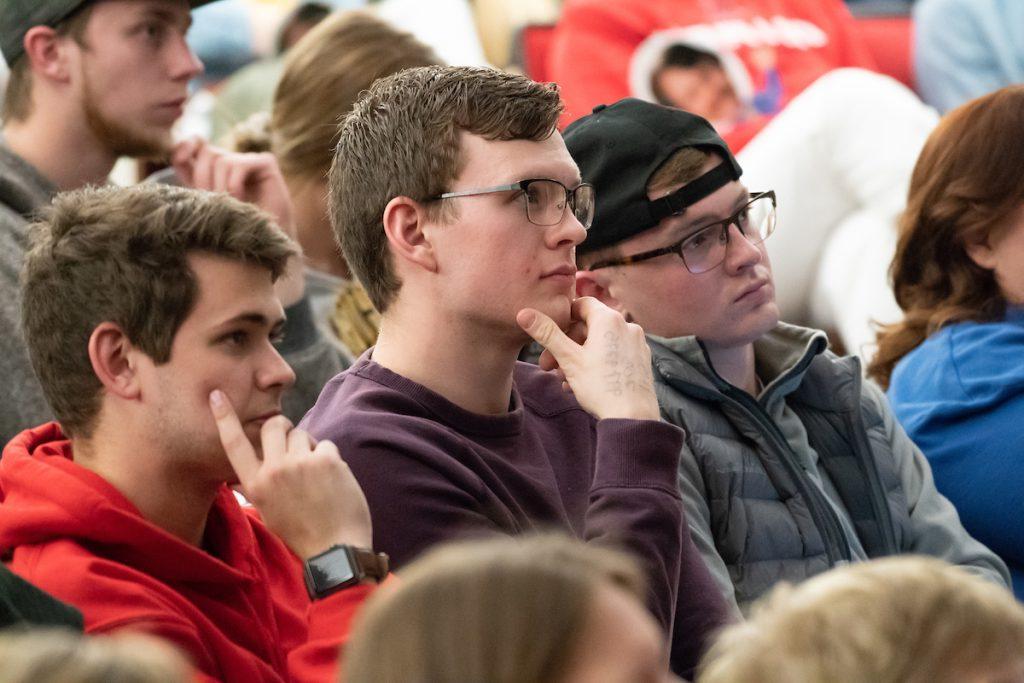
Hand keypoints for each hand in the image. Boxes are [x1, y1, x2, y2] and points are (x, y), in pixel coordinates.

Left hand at [171, 138, 294, 235]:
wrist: (266, 245)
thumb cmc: (234, 231)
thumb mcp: (204, 205)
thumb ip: (191, 181)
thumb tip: (176, 155)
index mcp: (214, 171)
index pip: (193, 147)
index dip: (183, 146)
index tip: (178, 158)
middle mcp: (232, 162)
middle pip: (207, 152)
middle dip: (203, 177)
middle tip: (211, 201)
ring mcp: (250, 160)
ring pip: (221, 160)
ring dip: (220, 187)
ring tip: (230, 208)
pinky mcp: (266, 163)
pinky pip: (240, 165)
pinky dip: (234, 186)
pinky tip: (241, 204)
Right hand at [209, 390, 372, 559]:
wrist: (335, 549)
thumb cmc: (302, 533)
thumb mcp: (269, 511)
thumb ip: (257, 486)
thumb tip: (238, 476)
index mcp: (255, 485)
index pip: (234, 444)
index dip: (225, 418)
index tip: (217, 395)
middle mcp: (274, 471)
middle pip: (272, 426)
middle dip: (282, 427)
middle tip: (291, 440)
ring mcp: (301, 463)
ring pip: (302, 433)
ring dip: (309, 446)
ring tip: (316, 473)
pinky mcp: (327, 460)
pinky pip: (326, 444)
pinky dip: (331, 458)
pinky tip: (333, 480)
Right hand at [516, 297, 660, 420]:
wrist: (633, 417)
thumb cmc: (600, 387)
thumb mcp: (568, 359)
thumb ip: (546, 333)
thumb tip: (524, 313)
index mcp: (609, 319)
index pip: (581, 304)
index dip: (563, 318)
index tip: (550, 334)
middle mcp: (627, 325)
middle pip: (589, 327)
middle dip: (565, 345)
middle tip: (548, 366)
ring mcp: (637, 343)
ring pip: (600, 343)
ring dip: (578, 358)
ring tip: (563, 379)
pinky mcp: (641, 360)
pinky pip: (613, 355)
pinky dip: (596, 364)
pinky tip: (582, 384)